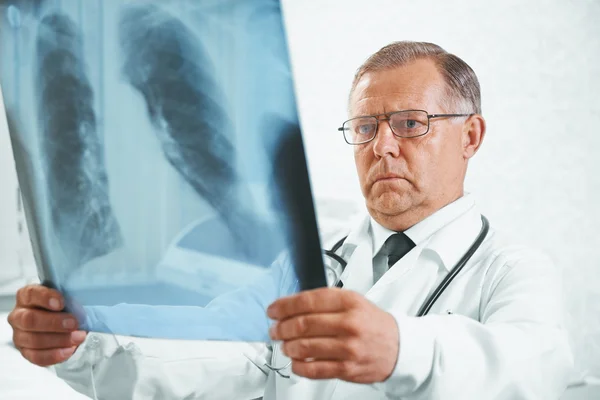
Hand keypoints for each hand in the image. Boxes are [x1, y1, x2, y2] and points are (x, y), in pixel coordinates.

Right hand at [7, 284, 86, 366]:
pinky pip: (36, 357)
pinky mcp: (26, 352)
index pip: (31, 294)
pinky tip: (69, 350)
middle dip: (54, 322)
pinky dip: (54, 355)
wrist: (65, 322)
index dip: (45, 298)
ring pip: (33, 340)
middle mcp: (18, 315)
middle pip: (29, 320)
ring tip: (78, 337)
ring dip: (59, 340)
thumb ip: (70, 298)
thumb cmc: (65, 306)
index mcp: (26, 297)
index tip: (61, 303)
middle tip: (74, 323)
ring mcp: (19, 335)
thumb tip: (80, 307)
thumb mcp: (67, 297)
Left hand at [267, 287, 398, 382]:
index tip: (273, 310)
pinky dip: (298, 366)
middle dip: (281, 327)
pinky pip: (314, 369)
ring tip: (284, 345)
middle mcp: (348, 323)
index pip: (307, 301)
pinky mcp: (347, 368)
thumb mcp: (353, 301)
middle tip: (275, 329)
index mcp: (348, 302)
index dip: (284, 306)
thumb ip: (324, 301)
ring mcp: (348, 347)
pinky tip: (296, 361)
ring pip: (304, 347)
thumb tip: (290, 305)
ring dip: (287, 346)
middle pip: (302, 324)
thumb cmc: (372, 323)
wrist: (398, 346)